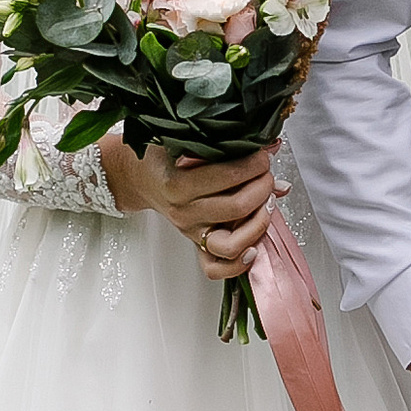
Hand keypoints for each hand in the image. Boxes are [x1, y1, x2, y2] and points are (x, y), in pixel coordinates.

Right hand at [104, 135, 277, 280]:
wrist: (140, 177)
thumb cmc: (162, 158)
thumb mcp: (186, 142)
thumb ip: (226, 146)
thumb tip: (270, 148)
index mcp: (177, 184)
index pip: (227, 176)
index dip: (253, 164)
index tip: (262, 156)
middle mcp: (185, 212)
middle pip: (236, 208)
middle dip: (262, 187)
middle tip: (266, 175)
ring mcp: (191, 232)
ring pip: (231, 244)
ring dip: (258, 223)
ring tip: (266, 204)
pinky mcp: (196, 245)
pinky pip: (215, 268)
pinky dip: (238, 264)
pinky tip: (253, 247)